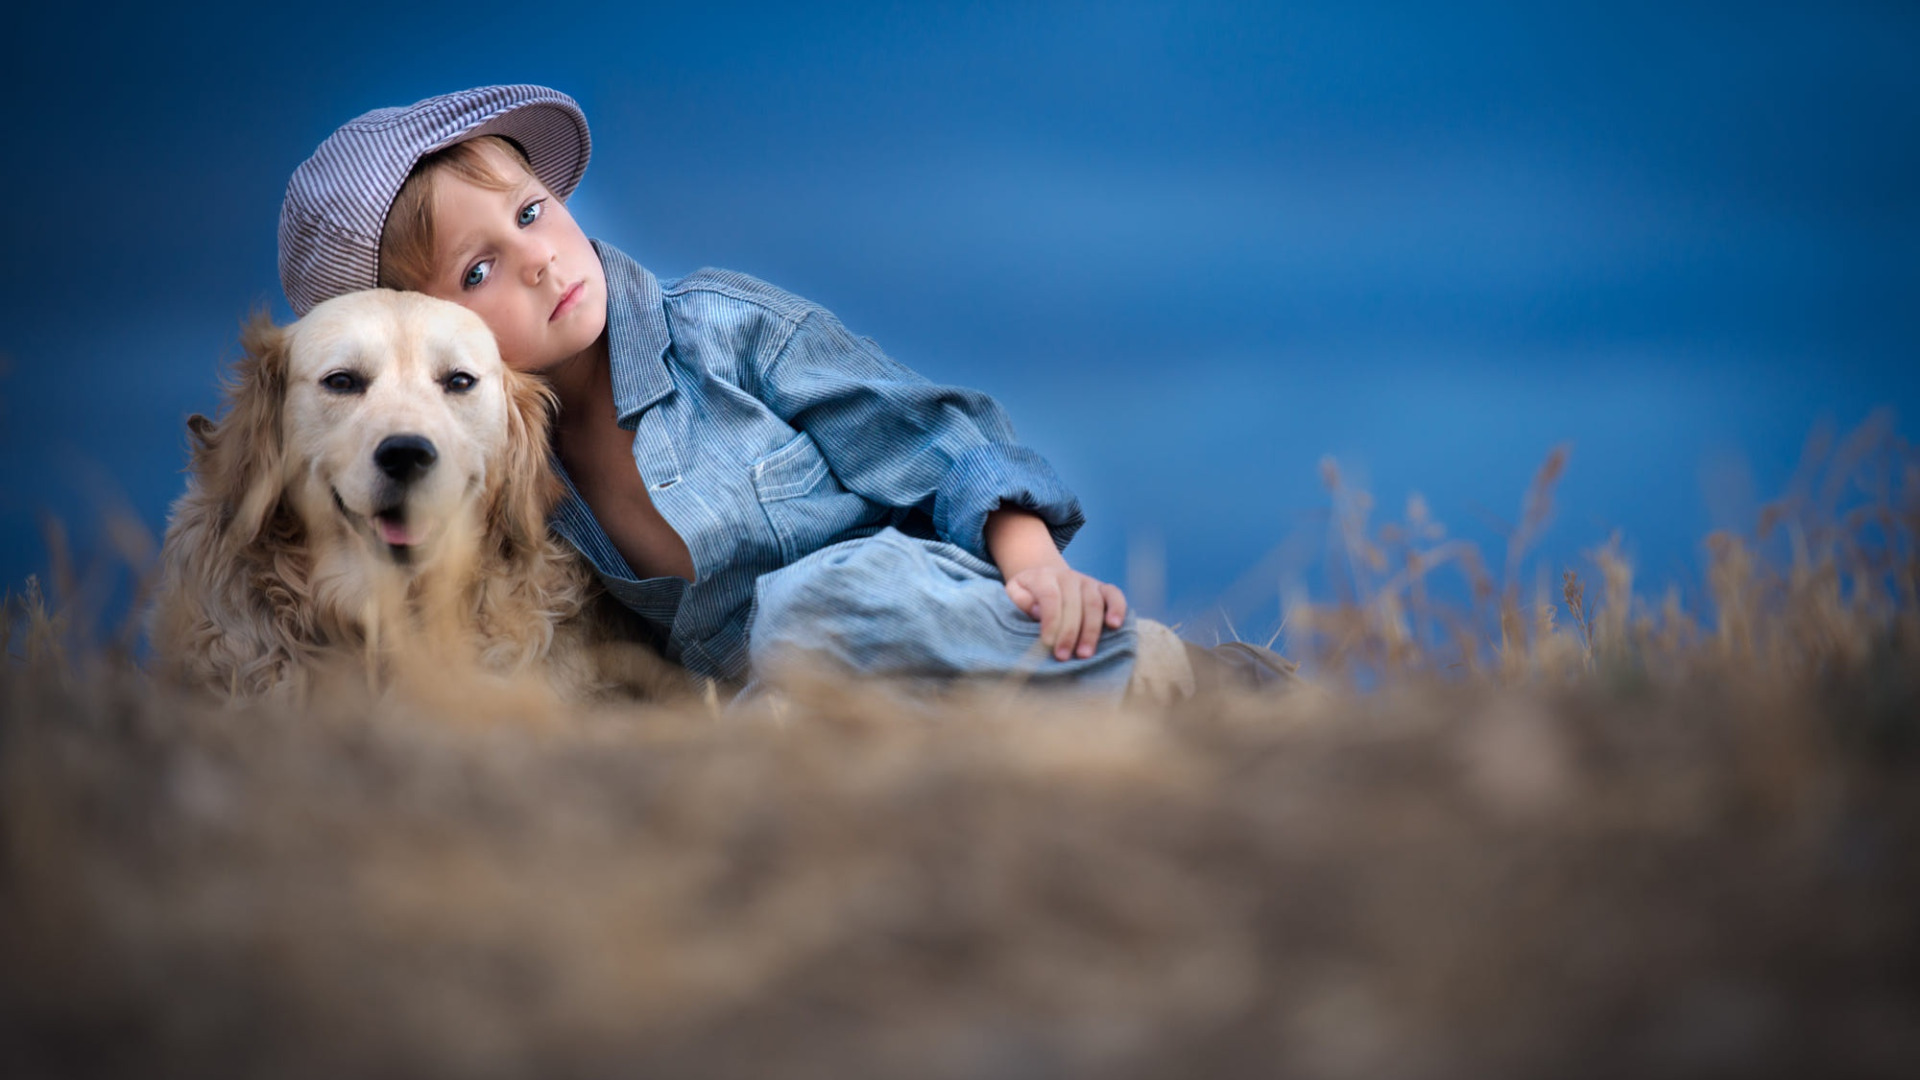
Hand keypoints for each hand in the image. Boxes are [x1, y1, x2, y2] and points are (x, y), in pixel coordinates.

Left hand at [1004, 562, 1128, 660]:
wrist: (1046, 577)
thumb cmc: (1028, 592)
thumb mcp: (1014, 591)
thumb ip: (1020, 600)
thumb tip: (1038, 613)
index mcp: (1045, 576)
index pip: (1050, 597)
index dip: (1051, 620)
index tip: (1047, 643)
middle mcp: (1069, 576)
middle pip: (1074, 603)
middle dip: (1069, 632)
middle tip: (1063, 656)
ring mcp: (1088, 581)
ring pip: (1094, 603)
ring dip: (1091, 630)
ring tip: (1084, 654)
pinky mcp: (1103, 588)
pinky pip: (1115, 595)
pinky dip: (1117, 609)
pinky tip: (1115, 626)